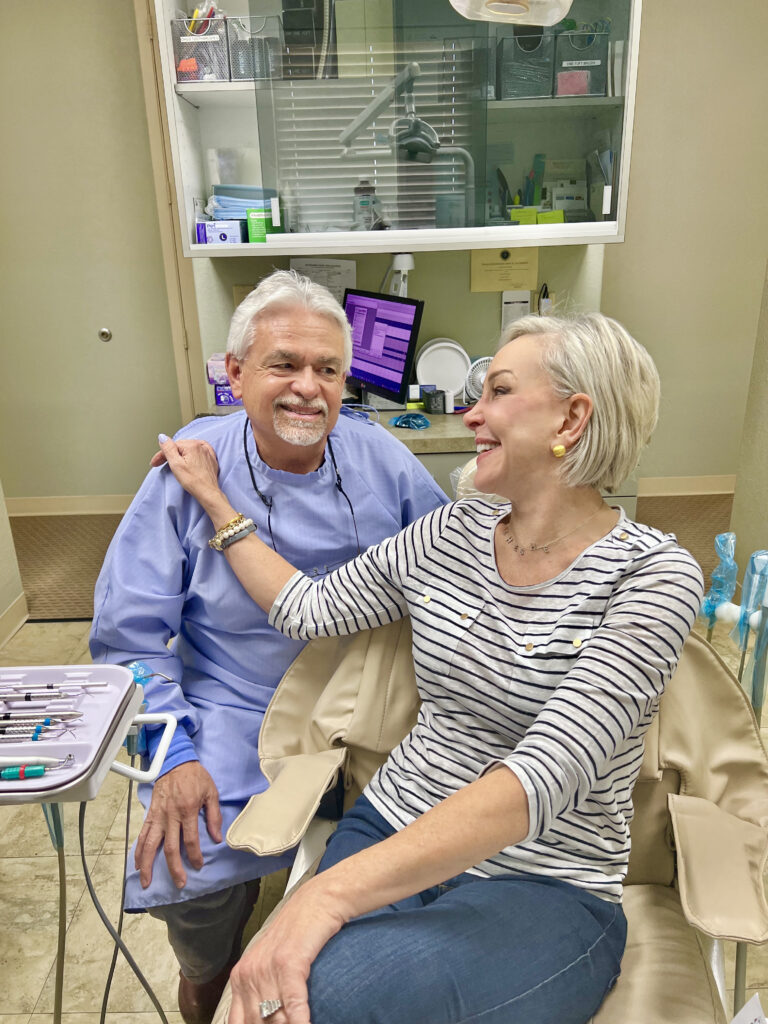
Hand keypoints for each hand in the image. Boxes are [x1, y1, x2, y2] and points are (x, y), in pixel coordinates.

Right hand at [135, 761, 222, 889]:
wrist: (175, 762)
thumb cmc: (195, 776)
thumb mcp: (211, 792)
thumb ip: (214, 816)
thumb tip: (216, 838)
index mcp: (187, 810)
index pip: (190, 839)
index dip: (194, 856)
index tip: (198, 867)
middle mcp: (170, 816)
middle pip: (170, 847)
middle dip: (174, 868)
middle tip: (179, 883)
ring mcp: (158, 816)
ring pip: (150, 844)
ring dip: (148, 864)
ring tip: (146, 881)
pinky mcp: (150, 814)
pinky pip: (142, 835)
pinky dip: (138, 850)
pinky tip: (137, 863)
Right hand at [153, 435, 222, 509]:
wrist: (208, 492)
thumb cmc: (193, 481)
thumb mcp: (176, 464)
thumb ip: (168, 449)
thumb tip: (162, 437)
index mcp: (192, 445)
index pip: (171, 446)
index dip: (161, 455)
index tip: (154, 463)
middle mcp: (201, 446)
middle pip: (180, 447)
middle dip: (170, 454)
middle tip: (160, 464)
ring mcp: (207, 452)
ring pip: (188, 449)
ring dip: (180, 454)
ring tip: (173, 462)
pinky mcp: (211, 459)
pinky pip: (198, 452)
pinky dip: (191, 455)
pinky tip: (188, 459)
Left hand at [228, 878, 346, 1023]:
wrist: (318, 900)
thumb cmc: (298, 933)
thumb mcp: (270, 964)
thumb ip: (261, 992)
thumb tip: (266, 1020)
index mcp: (241, 976)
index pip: (238, 1022)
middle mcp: (249, 974)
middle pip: (256, 1023)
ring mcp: (267, 968)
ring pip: (275, 1020)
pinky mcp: (289, 963)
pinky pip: (293, 1004)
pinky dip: (300, 1021)